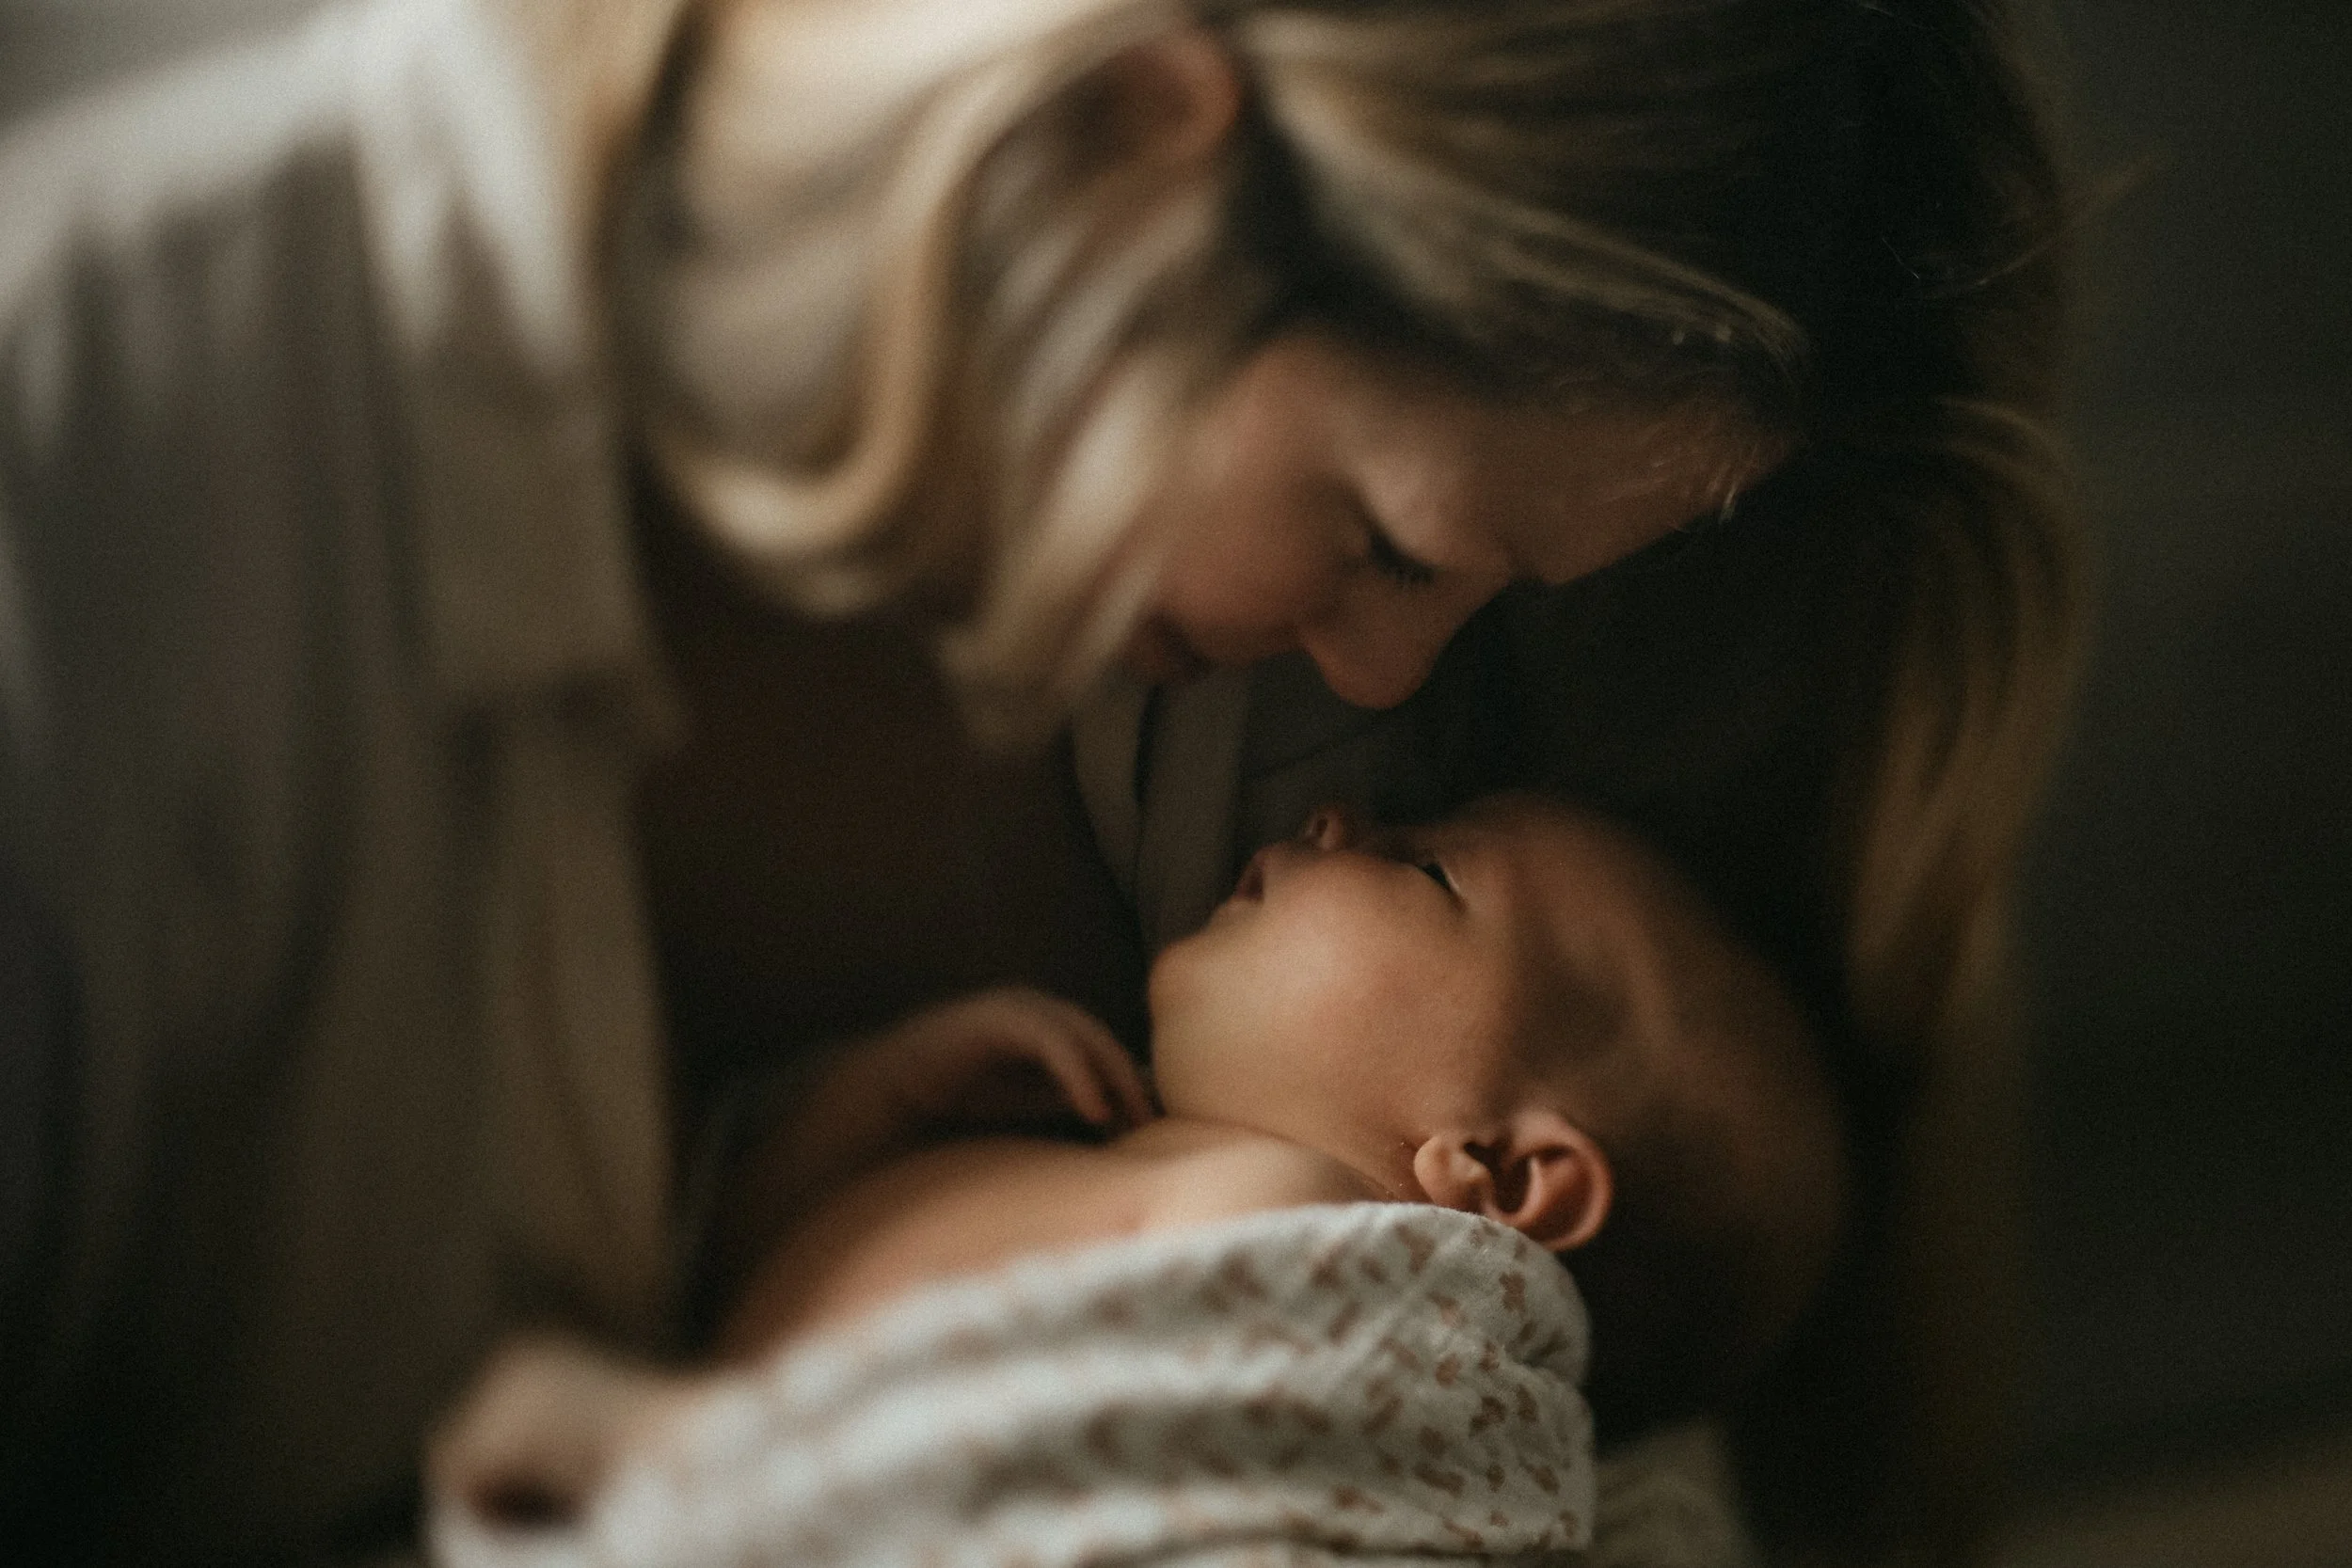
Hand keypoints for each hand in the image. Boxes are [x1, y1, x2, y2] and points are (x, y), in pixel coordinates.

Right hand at [784, 987, 1153, 1193]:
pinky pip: (1045, 1036)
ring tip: (1129, 1116)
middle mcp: (1025, 1016)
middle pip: (1096, 1035)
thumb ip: (1062, 1104)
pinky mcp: (987, 1020)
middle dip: (1128, 1075)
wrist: (874, 1106)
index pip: (1098, 1048)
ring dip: (1110, 1069)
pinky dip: (1076, 1068)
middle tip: (1154, 1121)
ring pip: (1077, 1029)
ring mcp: (1005, 1012)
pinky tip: (1093, 1109)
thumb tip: (1120, 1125)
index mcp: (1036, 1034)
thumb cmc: (945, 1112)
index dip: (1129, 1081)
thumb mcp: (1019, 1111)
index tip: (1153, 1127)